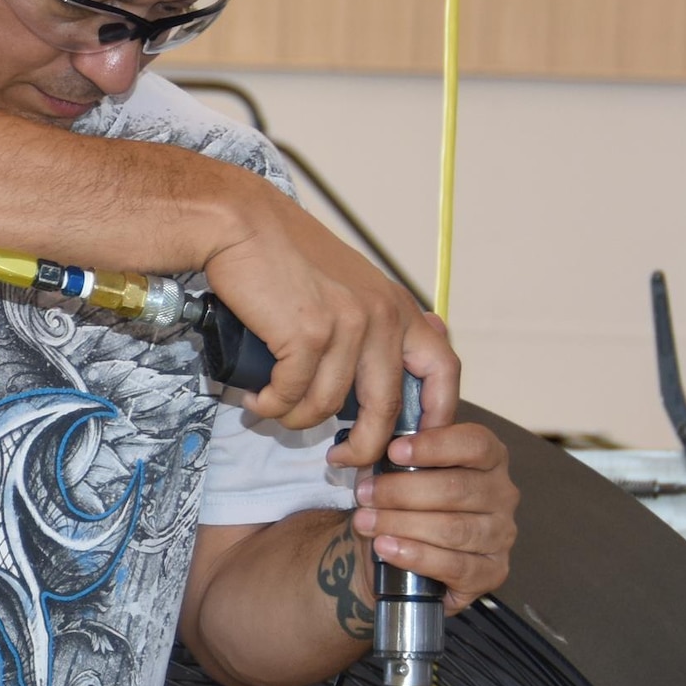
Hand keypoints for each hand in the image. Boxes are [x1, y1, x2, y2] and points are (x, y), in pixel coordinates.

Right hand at [204, 193, 457, 466]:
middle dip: (366, 447)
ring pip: (330, 406)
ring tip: (274, 411)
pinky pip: (293, 395)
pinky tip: (258, 400)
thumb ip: (369, 328)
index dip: (438, 415)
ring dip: (298, 420)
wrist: (242, 224)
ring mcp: (347, 325)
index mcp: (397, 307)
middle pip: (388, 407)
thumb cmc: (288, 257)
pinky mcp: (307, 334)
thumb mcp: (349, 287)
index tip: (415, 444)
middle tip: (342, 460)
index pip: (443, 369)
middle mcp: (381, 317)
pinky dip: (272, 406)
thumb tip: (372, 387)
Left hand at [352, 421, 516, 613]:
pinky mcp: (492, 573)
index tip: (393, 451)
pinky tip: (387, 549)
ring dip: (402, 524)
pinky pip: (455, 566)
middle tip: (364, 495)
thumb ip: (402, 451)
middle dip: (402, 492)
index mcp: (490, 458)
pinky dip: (416, 556)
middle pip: (458, 488)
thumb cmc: (405, 505)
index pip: (475, 444)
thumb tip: (385, 436)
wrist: (402, 560)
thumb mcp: (400, 471)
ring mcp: (501, 535)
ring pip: (454, 529)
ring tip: (365, 523)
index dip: (434, 446)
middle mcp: (503, 494)